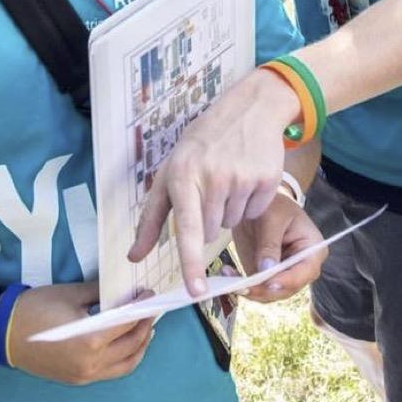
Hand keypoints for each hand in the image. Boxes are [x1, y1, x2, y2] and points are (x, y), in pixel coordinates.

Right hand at [6, 280, 155, 384]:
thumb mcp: (73, 294)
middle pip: (131, 346)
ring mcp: (85, 375)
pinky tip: (126, 344)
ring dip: (139, 347)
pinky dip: (124, 359)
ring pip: (125, 365)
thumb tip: (126, 291)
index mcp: (91, 340)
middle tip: (151, 309)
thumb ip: (103, 294)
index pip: (128, 323)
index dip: (142, 308)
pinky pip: (110, 372)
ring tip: (145, 329)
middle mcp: (92, 363)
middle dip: (145, 326)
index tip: (150, 295)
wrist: (4, 331)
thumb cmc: (37, 307)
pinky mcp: (77, 380)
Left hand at [130, 68, 300, 295]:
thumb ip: (152, 219)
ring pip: (232, 224)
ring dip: (230, 211)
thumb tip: (134, 256)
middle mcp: (213, 178)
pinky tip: (246, 176)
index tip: (196, 291)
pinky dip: (250, 203)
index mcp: (183, 176)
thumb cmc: (201, 145)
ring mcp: (242, 178)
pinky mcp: (267, 180)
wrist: (248, 110)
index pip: (187, 230)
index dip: (191, 263)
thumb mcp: (170, 173)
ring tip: (228, 178)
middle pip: (211, 231)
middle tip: (210, 188)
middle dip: (209, 219)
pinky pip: (255, 212)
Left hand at [232, 194, 325, 302]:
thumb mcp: (273, 218)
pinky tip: (227, 273)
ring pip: (269, 294)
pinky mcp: (266, 277)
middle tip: (241, 286)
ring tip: (229, 280)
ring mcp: (283, 275)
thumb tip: (266, 270)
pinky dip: (240, 286)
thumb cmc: (274, 204)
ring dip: (249, 291)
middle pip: (286, 288)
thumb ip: (270, 243)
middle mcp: (301, 268)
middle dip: (263, 290)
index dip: (286, 281)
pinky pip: (255, 289)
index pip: (305, 272)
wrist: (260, 204)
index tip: (267, 283)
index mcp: (313, 250)